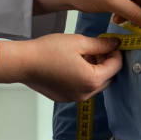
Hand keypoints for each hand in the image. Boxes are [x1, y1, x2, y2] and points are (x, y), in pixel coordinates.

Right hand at [0, 35, 121, 101]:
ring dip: (96, 70)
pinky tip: (74, 64)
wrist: (24, 63)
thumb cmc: (48, 51)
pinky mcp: (65, 97)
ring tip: (85, 54)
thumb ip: (101, 44)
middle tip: (99, 47)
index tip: (112, 43)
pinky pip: (82, 88)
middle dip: (107, 62)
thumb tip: (115, 44)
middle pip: (108, 78)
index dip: (116, 52)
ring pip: (95, 84)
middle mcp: (86, 93)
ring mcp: (75, 98)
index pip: (116, 66)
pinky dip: (84, 77)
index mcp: (92, 80)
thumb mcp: (79, 42)